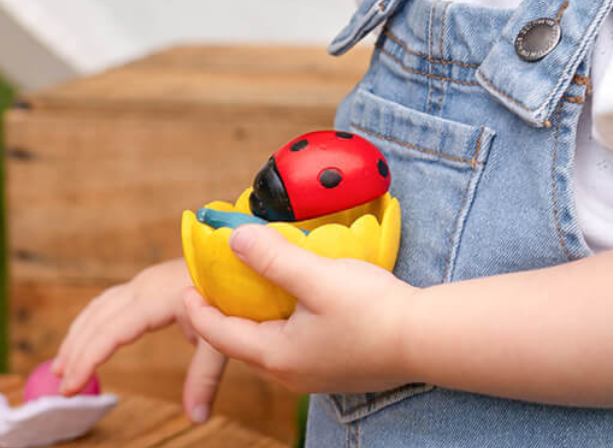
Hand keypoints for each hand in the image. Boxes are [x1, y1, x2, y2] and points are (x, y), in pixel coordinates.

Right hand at [51, 258, 227, 422]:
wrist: (238, 258)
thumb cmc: (230, 294)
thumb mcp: (221, 336)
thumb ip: (205, 377)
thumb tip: (197, 418)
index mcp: (158, 297)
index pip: (112, 330)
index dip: (88, 358)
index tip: (70, 387)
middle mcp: (145, 285)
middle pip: (99, 319)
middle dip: (76, 351)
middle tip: (61, 387)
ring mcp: (145, 281)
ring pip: (100, 307)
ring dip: (78, 335)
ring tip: (60, 366)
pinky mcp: (147, 282)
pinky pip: (109, 301)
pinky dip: (91, 322)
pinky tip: (85, 338)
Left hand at [181, 224, 417, 394]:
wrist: (424, 340)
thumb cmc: (371, 310)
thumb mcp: (316, 276)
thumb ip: (274, 258)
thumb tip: (235, 238)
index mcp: (278, 354)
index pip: (222, 335)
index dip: (201, 310)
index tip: (188, 288)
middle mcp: (292, 372)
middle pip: (245, 343)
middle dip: (226, 316)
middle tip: (219, 285)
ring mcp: (316, 374)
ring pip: (272, 346)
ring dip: (258, 319)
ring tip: (256, 291)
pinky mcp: (337, 367)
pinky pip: (296, 346)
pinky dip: (284, 324)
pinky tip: (299, 305)